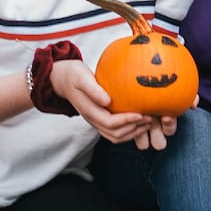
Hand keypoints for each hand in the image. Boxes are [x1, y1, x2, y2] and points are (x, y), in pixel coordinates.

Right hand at [51, 60, 178, 149]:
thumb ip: (94, 89)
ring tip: (147, 122)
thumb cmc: (73, 75)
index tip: (141, 114)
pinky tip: (138, 120)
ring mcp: (95, 121)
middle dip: (133, 129)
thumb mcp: (82, 77)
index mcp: (89, 111)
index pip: (111, 123)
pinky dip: (128, 130)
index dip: (127, 121)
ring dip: (132, 132)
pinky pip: (114, 131)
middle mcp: (92, 119)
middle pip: (115, 134)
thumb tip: (108, 101)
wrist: (61, 79)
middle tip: (149, 118)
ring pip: (115, 136)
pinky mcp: (99, 118)